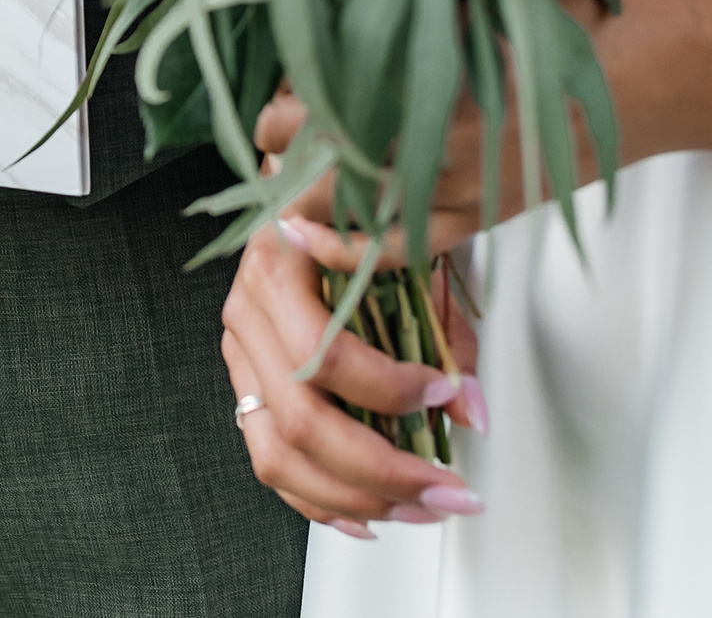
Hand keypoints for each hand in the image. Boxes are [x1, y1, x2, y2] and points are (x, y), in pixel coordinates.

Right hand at [220, 222, 482, 534]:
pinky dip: (321, 503)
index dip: (388, 387)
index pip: (322, 353)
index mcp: (276, 266)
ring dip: (356, 499)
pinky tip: (369, 517)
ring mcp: (241, 357)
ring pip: (278, 456)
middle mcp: (247, 315)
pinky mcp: (247, 389)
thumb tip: (470, 412)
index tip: (444, 392)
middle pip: (300, 421)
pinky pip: (271, 463)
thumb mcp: (406, 256)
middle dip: (382, 470)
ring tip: (420, 510)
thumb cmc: (356, 218)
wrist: (307, 195)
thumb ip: (440, 335)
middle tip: (446, 490)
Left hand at [255, 0, 711, 258]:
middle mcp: (427, 127)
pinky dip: (348, 248)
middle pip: (307, 145)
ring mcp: (455, 179)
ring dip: (300, 187)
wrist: (671, 64)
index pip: (308, 84)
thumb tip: (331, 0)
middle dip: (276, 137)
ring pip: (339, 201)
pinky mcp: (485, 214)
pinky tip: (315, 235)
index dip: (280, 87)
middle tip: (273, 123)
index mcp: (422, 59)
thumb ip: (409, 1)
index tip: (276, 79)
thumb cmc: (583, 7)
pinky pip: (399, 247)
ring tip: (286, 167)